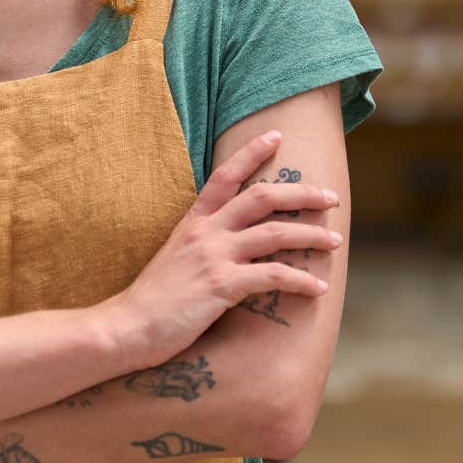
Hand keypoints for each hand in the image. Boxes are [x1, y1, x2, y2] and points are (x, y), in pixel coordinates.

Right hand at [100, 131, 341, 370]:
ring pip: (275, 233)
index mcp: (193, 222)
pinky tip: (318, 288)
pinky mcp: (222, 285)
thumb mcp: (175, 257)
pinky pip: (273, 276)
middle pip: (262, 197)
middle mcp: (206, 232)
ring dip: (311, 235)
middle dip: (302, 194)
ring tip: (335, 239)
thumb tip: (230, 241)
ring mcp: (214, 256)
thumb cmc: (152, 299)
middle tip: (330, 197)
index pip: (225, 175)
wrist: (126, 327)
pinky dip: (301, 280)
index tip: (276, 136)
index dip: (252, 152)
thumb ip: (201, 243)